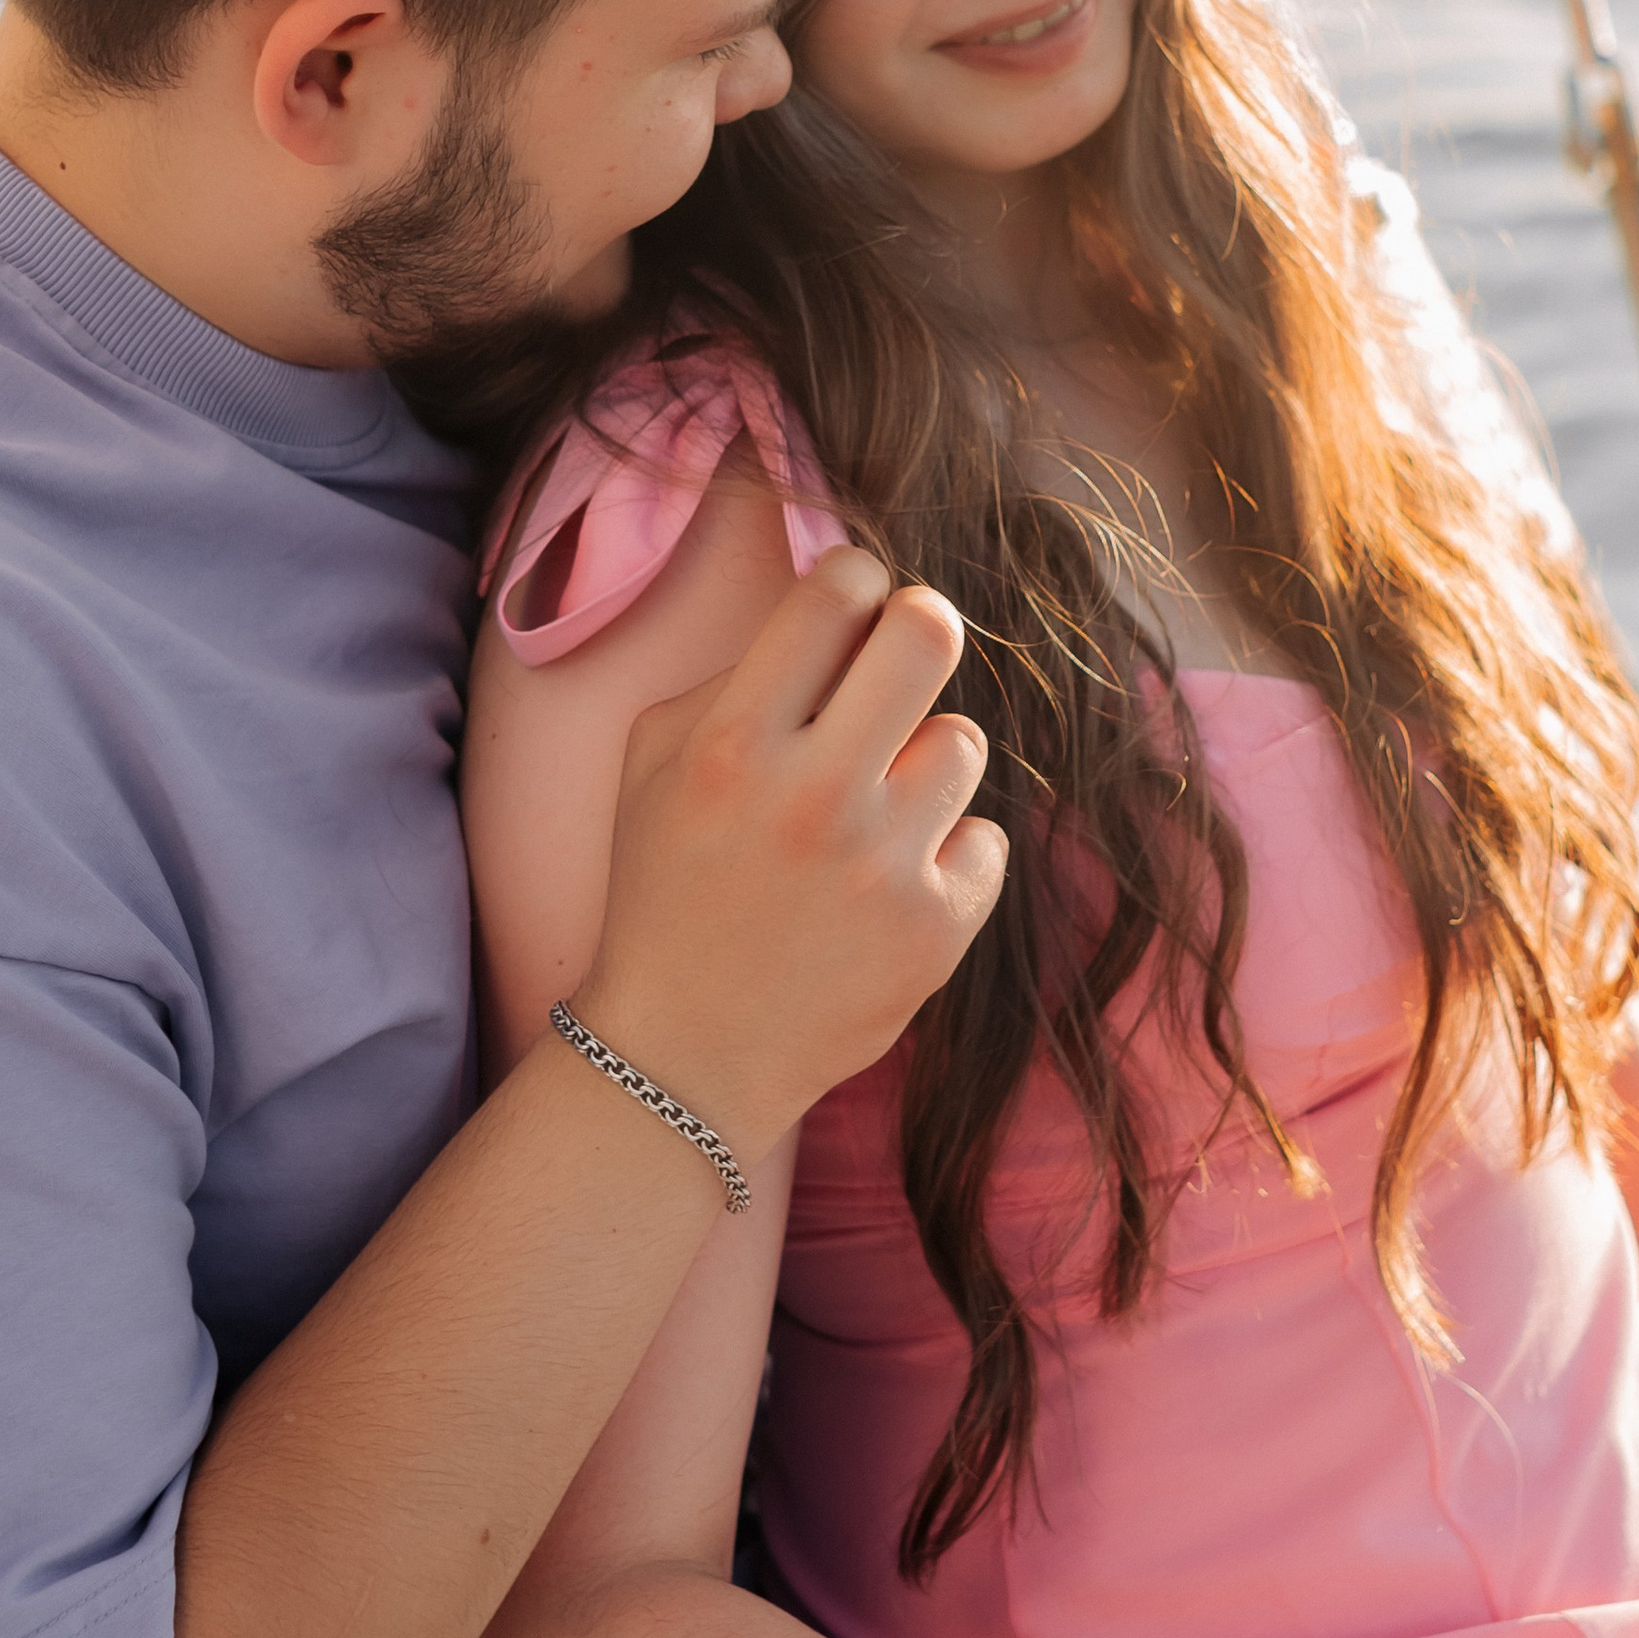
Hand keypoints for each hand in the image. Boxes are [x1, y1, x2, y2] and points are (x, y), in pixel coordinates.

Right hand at [581, 548, 1004, 1156]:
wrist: (681, 1056)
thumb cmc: (665, 891)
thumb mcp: (653, 764)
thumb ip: (734, 674)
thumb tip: (837, 609)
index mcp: (731, 745)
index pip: (834, 593)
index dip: (854, 581)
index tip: (853, 607)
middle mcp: (812, 796)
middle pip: (929, 634)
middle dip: (920, 630)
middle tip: (903, 659)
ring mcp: (882, 866)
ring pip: (962, 741)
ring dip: (922, 764)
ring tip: (871, 812)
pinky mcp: (935, 930)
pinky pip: (985, 837)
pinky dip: (945, 854)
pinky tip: (888, 885)